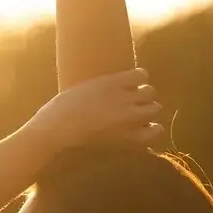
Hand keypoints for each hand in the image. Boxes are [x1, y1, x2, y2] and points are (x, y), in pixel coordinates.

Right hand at [22, 69, 164, 154]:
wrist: (57, 131)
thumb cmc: (62, 108)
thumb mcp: (85, 87)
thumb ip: (106, 86)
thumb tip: (119, 87)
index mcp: (113, 81)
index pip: (141, 74)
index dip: (137, 80)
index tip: (131, 87)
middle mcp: (126, 97)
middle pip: (150, 92)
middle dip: (144, 98)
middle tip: (134, 105)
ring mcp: (130, 118)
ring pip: (155, 110)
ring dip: (148, 113)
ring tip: (139, 120)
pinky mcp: (131, 138)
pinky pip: (154, 132)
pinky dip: (150, 132)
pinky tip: (141, 134)